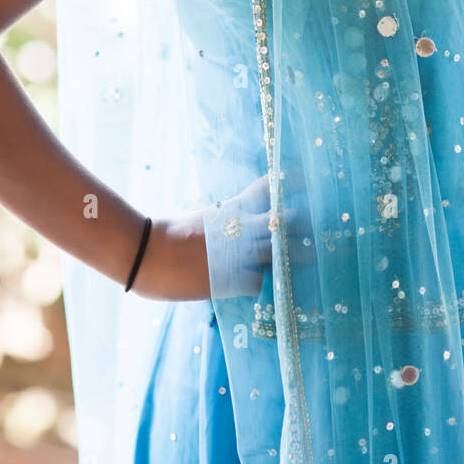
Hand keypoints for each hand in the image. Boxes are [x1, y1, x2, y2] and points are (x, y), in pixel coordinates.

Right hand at [130, 169, 313, 301]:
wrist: (148, 254)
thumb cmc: (166, 235)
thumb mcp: (196, 218)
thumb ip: (217, 219)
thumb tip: (223, 221)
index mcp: (231, 210)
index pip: (265, 190)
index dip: (286, 183)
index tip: (301, 178)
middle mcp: (240, 228)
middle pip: (282, 221)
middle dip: (299, 224)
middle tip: (315, 227)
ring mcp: (239, 254)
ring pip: (279, 253)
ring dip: (293, 255)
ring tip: (312, 256)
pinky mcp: (232, 280)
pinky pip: (259, 282)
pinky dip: (264, 283)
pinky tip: (275, 286)